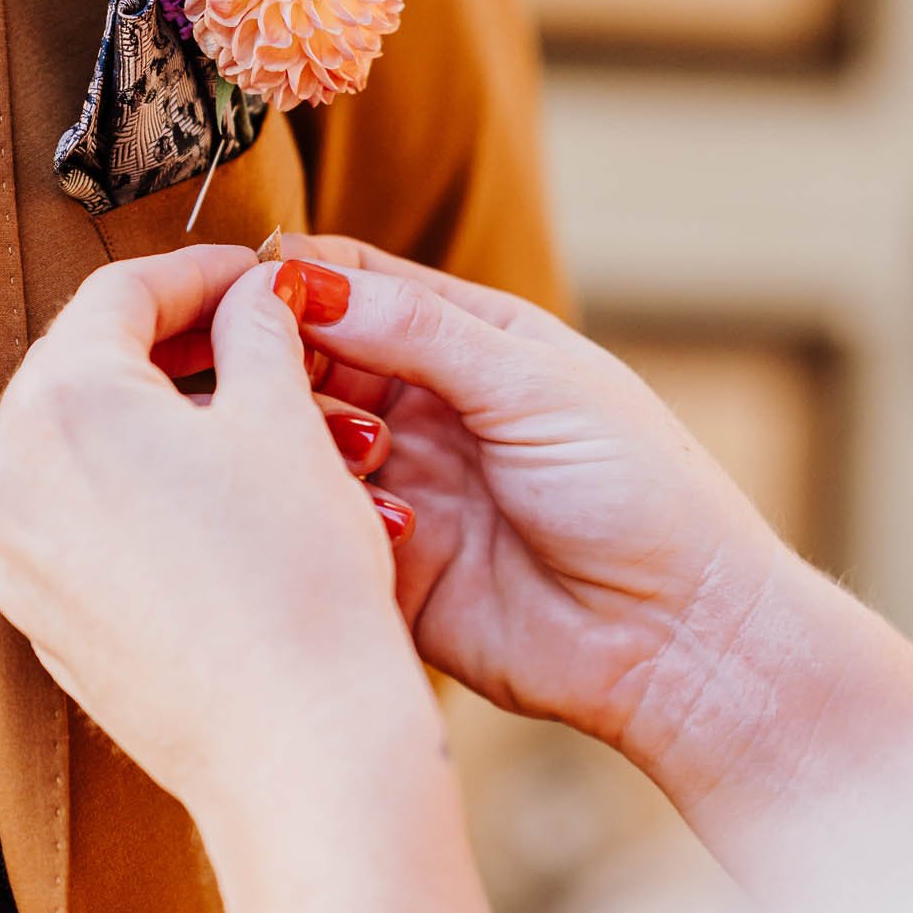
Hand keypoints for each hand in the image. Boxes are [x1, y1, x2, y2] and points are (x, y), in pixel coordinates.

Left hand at [0, 247, 433, 816]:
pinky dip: (144, 503)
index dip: (198, 274)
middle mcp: (11, 478)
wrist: (296, 743)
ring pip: (85, 456)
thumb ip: (256, 334)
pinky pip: (87, 531)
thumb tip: (251, 296)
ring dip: (163, 428)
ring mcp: (18, 560)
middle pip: (87, 373)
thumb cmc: (296, 579)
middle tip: (255, 343)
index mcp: (62, 403)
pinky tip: (221, 516)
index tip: (255, 279)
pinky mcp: (44, 624)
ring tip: (253, 434)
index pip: (117, 296)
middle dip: (175, 351)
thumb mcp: (287, 424)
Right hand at [275, 238, 795, 789]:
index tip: (236, 290)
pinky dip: (316, 518)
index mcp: (470, 342)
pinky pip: (317, 529)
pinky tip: (354, 524)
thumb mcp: (536, 386)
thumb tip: (301, 276)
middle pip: (309, 360)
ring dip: (299, 441)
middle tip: (245, 373)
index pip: (353, 283)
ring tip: (348, 458)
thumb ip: (420, 331)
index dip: (288, 278)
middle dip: (270, 360)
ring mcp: (402, 487)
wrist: (676, 636)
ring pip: (300, 443)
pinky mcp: (386, 568)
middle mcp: (425, 408)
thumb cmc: (639, 491)